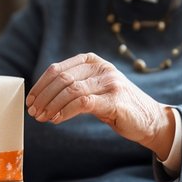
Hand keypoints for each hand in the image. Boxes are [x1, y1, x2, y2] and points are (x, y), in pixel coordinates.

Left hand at [26, 52, 175, 158]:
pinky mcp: (114, 100)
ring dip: (52, 105)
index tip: (30, 99)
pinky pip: (83, 103)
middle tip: (34, 111)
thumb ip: (75, 86)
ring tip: (43, 117)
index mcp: (93, 61)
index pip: (58, 69)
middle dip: (44, 96)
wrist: (150, 120)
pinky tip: (57, 119)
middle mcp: (101, 68)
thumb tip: (43, 96)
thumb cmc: (117, 105)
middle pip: (62, 79)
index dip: (41, 85)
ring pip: (71, 90)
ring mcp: (109, 82)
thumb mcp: (94, 89)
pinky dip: (66, 111)